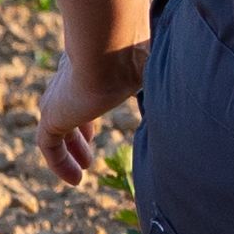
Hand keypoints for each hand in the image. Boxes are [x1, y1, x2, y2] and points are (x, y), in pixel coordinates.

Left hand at [34, 41, 143, 185]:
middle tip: (88, 149)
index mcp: (87, 64)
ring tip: (83, 171)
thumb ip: (157, 76)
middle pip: (66, 107)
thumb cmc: (132, 55)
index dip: (87, 110)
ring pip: (57, 128)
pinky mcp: (52, 116)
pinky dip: (60, 164)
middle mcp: (69, 78)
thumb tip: (183, 86)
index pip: (81, 88)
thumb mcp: (147, 67)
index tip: (93, 130)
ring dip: (71, 150)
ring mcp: (58, 97)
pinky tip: (76, 181)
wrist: (109, 52)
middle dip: (77, 132)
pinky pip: (50, 146)